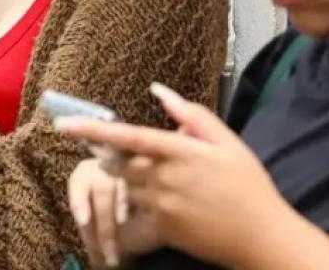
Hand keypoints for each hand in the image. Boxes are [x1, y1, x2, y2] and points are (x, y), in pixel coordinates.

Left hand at [58, 83, 289, 267]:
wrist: (264, 237)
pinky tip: (144, 212)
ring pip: (123, 190)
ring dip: (125, 185)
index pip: (128, 135)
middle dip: (112, 157)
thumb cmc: (248, 185)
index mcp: (180, 151)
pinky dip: (130, 215)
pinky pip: (131, 221)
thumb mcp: (227, 142)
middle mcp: (165, 177)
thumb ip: (191, 115)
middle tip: (120, 154)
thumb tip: (158, 90)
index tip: (64, 123)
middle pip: (117, 163)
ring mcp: (162, 207)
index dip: (93, 129)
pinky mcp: (163, 231)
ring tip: (151, 185)